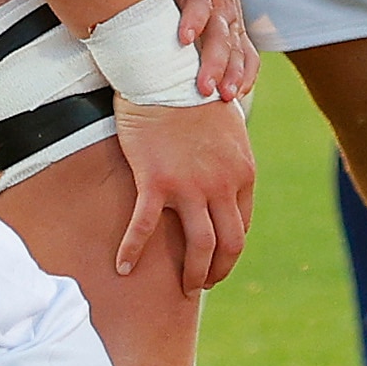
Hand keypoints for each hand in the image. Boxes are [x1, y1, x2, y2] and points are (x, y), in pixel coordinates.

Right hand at [113, 94, 254, 290]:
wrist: (166, 76)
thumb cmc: (193, 98)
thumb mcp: (228, 130)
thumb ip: (228, 160)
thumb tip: (226, 178)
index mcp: (242, 174)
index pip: (243, 225)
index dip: (231, 249)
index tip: (218, 259)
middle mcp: (222, 184)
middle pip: (229, 244)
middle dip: (219, 270)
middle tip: (205, 283)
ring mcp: (190, 186)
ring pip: (200, 245)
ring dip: (194, 273)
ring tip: (185, 289)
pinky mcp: (156, 182)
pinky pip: (146, 227)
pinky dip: (133, 251)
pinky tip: (124, 268)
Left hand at [136, 0, 259, 102]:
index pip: (198, 0)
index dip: (193, 19)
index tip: (183, 39)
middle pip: (222, 32)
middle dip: (215, 61)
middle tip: (203, 87)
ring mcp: (231, 13)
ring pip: (237, 45)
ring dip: (233, 72)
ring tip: (224, 98)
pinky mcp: (236, 24)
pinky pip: (247, 50)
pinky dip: (246, 72)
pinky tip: (237, 94)